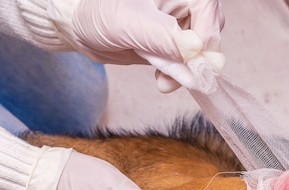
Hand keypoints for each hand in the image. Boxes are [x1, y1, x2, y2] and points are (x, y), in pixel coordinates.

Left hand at [50, 0, 224, 91]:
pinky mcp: (172, 44)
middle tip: (176, 77)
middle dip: (197, 60)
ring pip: (201, 52)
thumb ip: (163, 36)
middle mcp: (183, 4)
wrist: (78, 25)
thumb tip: (195, 50)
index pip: (209, 10)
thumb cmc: (97, 11)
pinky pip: (187, 63)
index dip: (206, 38)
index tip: (195, 62)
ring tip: (163, 82)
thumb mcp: (128, 22)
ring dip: (188, 72)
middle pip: (210, 32)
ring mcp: (179, 25)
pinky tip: (162, 80)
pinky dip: (179, 76)